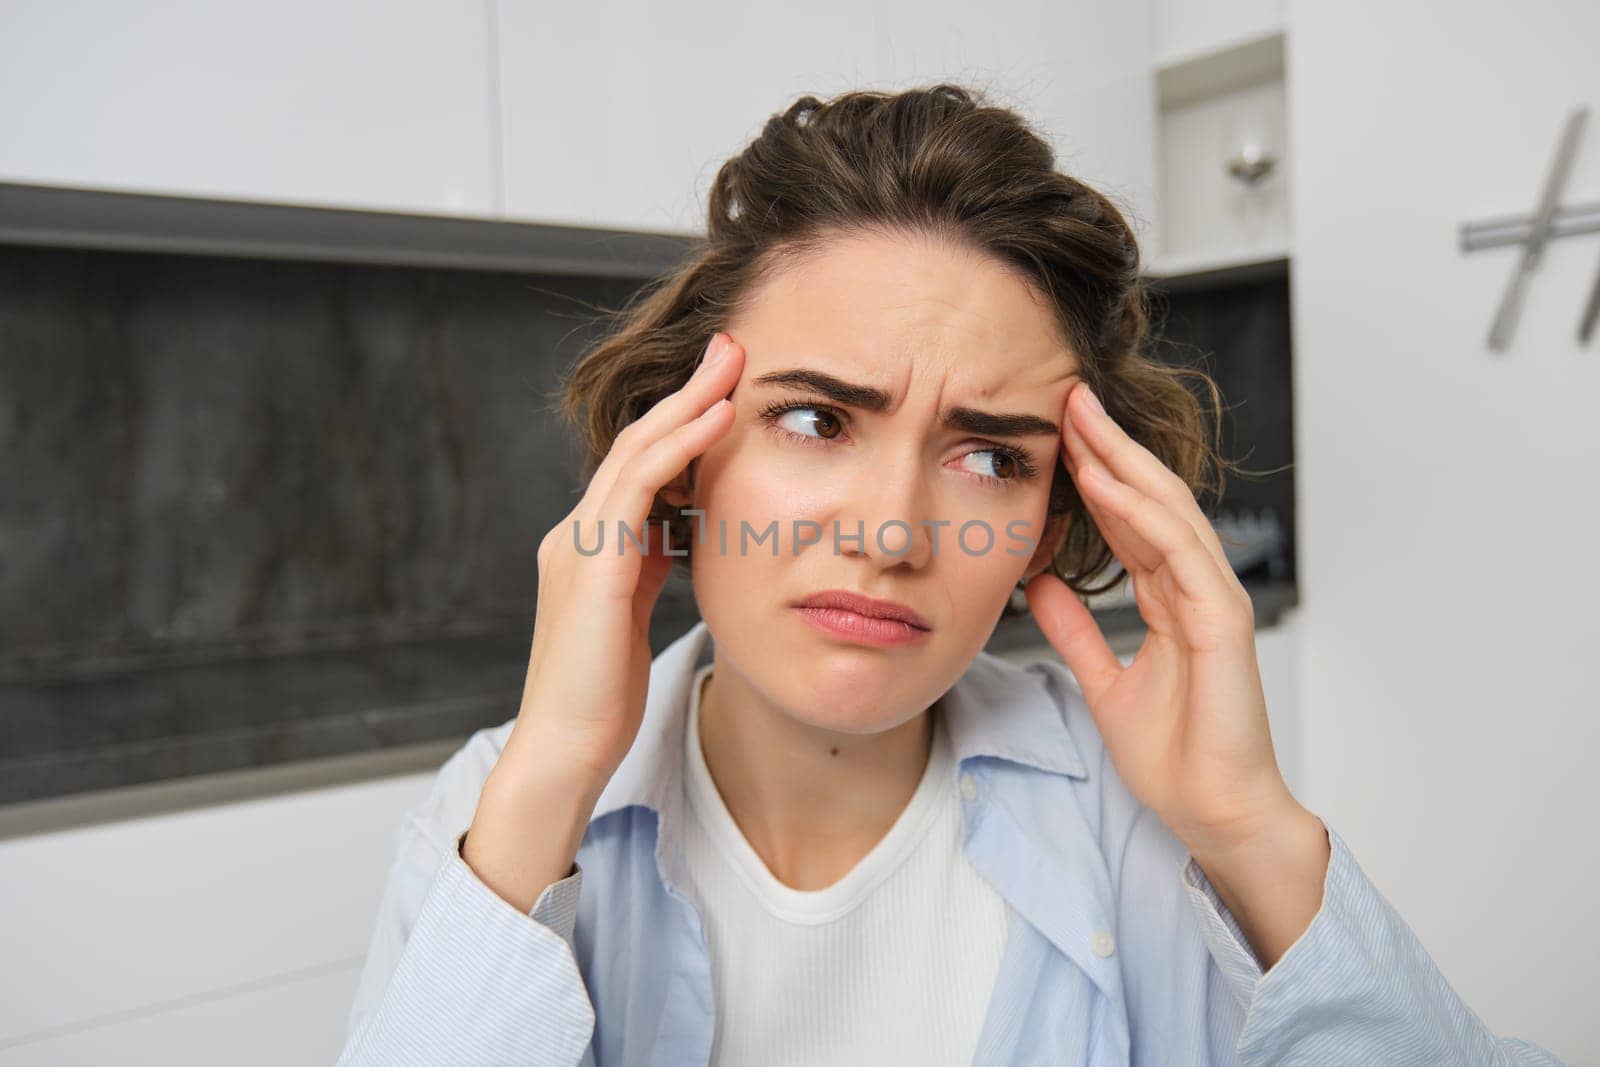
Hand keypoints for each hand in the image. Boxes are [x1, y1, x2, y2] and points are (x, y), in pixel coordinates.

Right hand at [507, 331, 743, 786]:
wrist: (563, 751)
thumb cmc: (600, 696)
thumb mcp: (632, 616)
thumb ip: (649, 568)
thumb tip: (681, 533)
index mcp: (590, 546)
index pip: (638, 466)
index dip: (681, 422)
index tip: (724, 386)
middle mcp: (577, 534)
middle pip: (636, 442)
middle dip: (686, 392)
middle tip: (729, 346)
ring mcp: (578, 545)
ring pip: (636, 453)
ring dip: (688, 404)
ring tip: (730, 365)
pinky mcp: (592, 567)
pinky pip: (638, 489)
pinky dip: (680, 449)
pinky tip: (717, 421)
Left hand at [1023, 381, 1300, 860]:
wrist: (1212, 811)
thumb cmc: (1174, 754)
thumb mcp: (1105, 681)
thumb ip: (1076, 629)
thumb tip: (1039, 585)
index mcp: (1169, 598)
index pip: (1129, 518)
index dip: (1094, 473)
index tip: (1054, 433)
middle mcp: (1194, 589)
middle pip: (1149, 500)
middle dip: (1108, 447)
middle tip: (1067, 397)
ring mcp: (1213, 601)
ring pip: (1168, 513)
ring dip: (1124, 463)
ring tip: (1081, 420)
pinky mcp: (1223, 623)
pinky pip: (1179, 556)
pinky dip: (1144, 517)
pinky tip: (1109, 487)